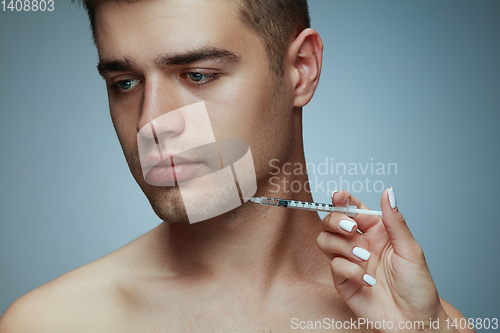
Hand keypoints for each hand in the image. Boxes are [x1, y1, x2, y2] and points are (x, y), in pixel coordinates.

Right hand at [316, 188, 460, 332]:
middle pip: (331, 221)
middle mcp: (360, 243)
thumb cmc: (417, 286)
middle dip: (336, 221)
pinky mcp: (343, 281)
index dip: (342, 200)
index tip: (339, 196)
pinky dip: (350, 271)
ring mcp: (349, 261)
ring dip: (342, 246)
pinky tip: (367, 281)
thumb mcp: (410, 250)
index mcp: (377, 231)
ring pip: (325, 240)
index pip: (353, 208)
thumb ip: (395, 221)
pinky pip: (334, 266)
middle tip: (352, 229)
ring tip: (364, 257)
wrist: (415, 321)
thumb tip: (388, 192)